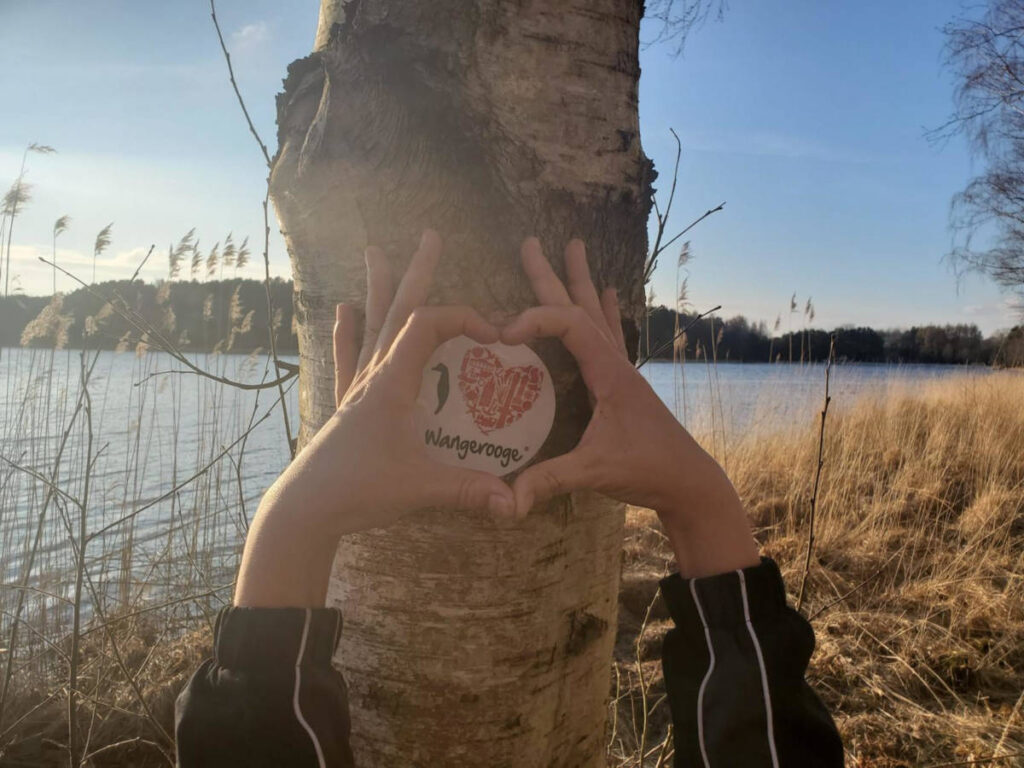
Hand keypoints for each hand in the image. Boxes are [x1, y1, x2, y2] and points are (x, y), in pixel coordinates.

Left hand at [235, 231, 515, 605]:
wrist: (304, 508)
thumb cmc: (357, 489)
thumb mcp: (420, 488)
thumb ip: (469, 490)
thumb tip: (514, 502)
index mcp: (393, 383)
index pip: (428, 326)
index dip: (464, 318)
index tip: (495, 334)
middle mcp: (374, 375)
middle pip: (398, 311)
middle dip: (418, 272)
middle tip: (430, 236)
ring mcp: (358, 388)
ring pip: (372, 326)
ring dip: (380, 288)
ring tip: (376, 251)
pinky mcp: (347, 405)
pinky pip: (349, 357)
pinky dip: (348, 331)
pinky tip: (342, 309)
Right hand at [502, 237, 759, 577]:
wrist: (689, 483)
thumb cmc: (649, 471)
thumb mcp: (596, 472)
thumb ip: (550, 479)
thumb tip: (506, 499)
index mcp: (609, 374)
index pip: (570, 326)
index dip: (536, 320)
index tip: (504, 333)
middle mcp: (616, 364)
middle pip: (581, 308)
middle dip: (554, 276)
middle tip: (532, 242)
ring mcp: (621, 372)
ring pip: (596, 316)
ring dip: (581, 283)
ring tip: (573, 247)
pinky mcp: (622, 386)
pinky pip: (610, 337)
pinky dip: (605, 312)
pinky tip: (610, 293)